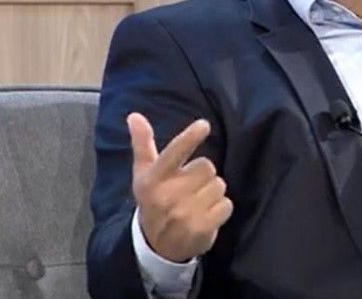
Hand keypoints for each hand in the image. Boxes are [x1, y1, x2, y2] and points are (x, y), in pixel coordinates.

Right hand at [128, 112, 233, 262]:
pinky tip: (206, 216)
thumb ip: (142, 143)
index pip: (174, 153)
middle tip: (190, 188)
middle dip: (203, 175)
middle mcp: (167, 196)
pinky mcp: (201, 228)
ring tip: (197, 203)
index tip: (204, 124)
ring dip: (213, 193)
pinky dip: (221, 209)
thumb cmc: (153, 200)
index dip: (189, 138)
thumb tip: (134, 115)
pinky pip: (227, 205)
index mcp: (153, 179)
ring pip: (219, 185)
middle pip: (207, 166)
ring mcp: (184, 214)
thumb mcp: (144, 173)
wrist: (156, 246)